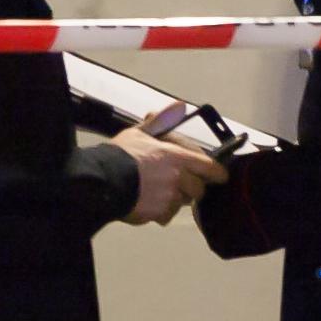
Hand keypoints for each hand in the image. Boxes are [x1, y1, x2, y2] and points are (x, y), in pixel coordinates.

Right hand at [111, 128, 225, 225]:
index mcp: (177, 157)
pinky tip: (148, 203)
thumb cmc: (121, 154)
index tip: (219, 176)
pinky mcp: (158, 214)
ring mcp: (169, 198)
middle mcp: (178, 179)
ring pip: (182, 203)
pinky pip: (167, 215)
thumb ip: (162, 121)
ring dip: (175, 199)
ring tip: (158, 191)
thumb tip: (179, 105)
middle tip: (179, 183)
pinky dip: (160, 212)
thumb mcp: (140, 133)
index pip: (209, 167)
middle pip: (198, 189)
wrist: (102, 181)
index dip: (216, 173)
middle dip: (192, 187)